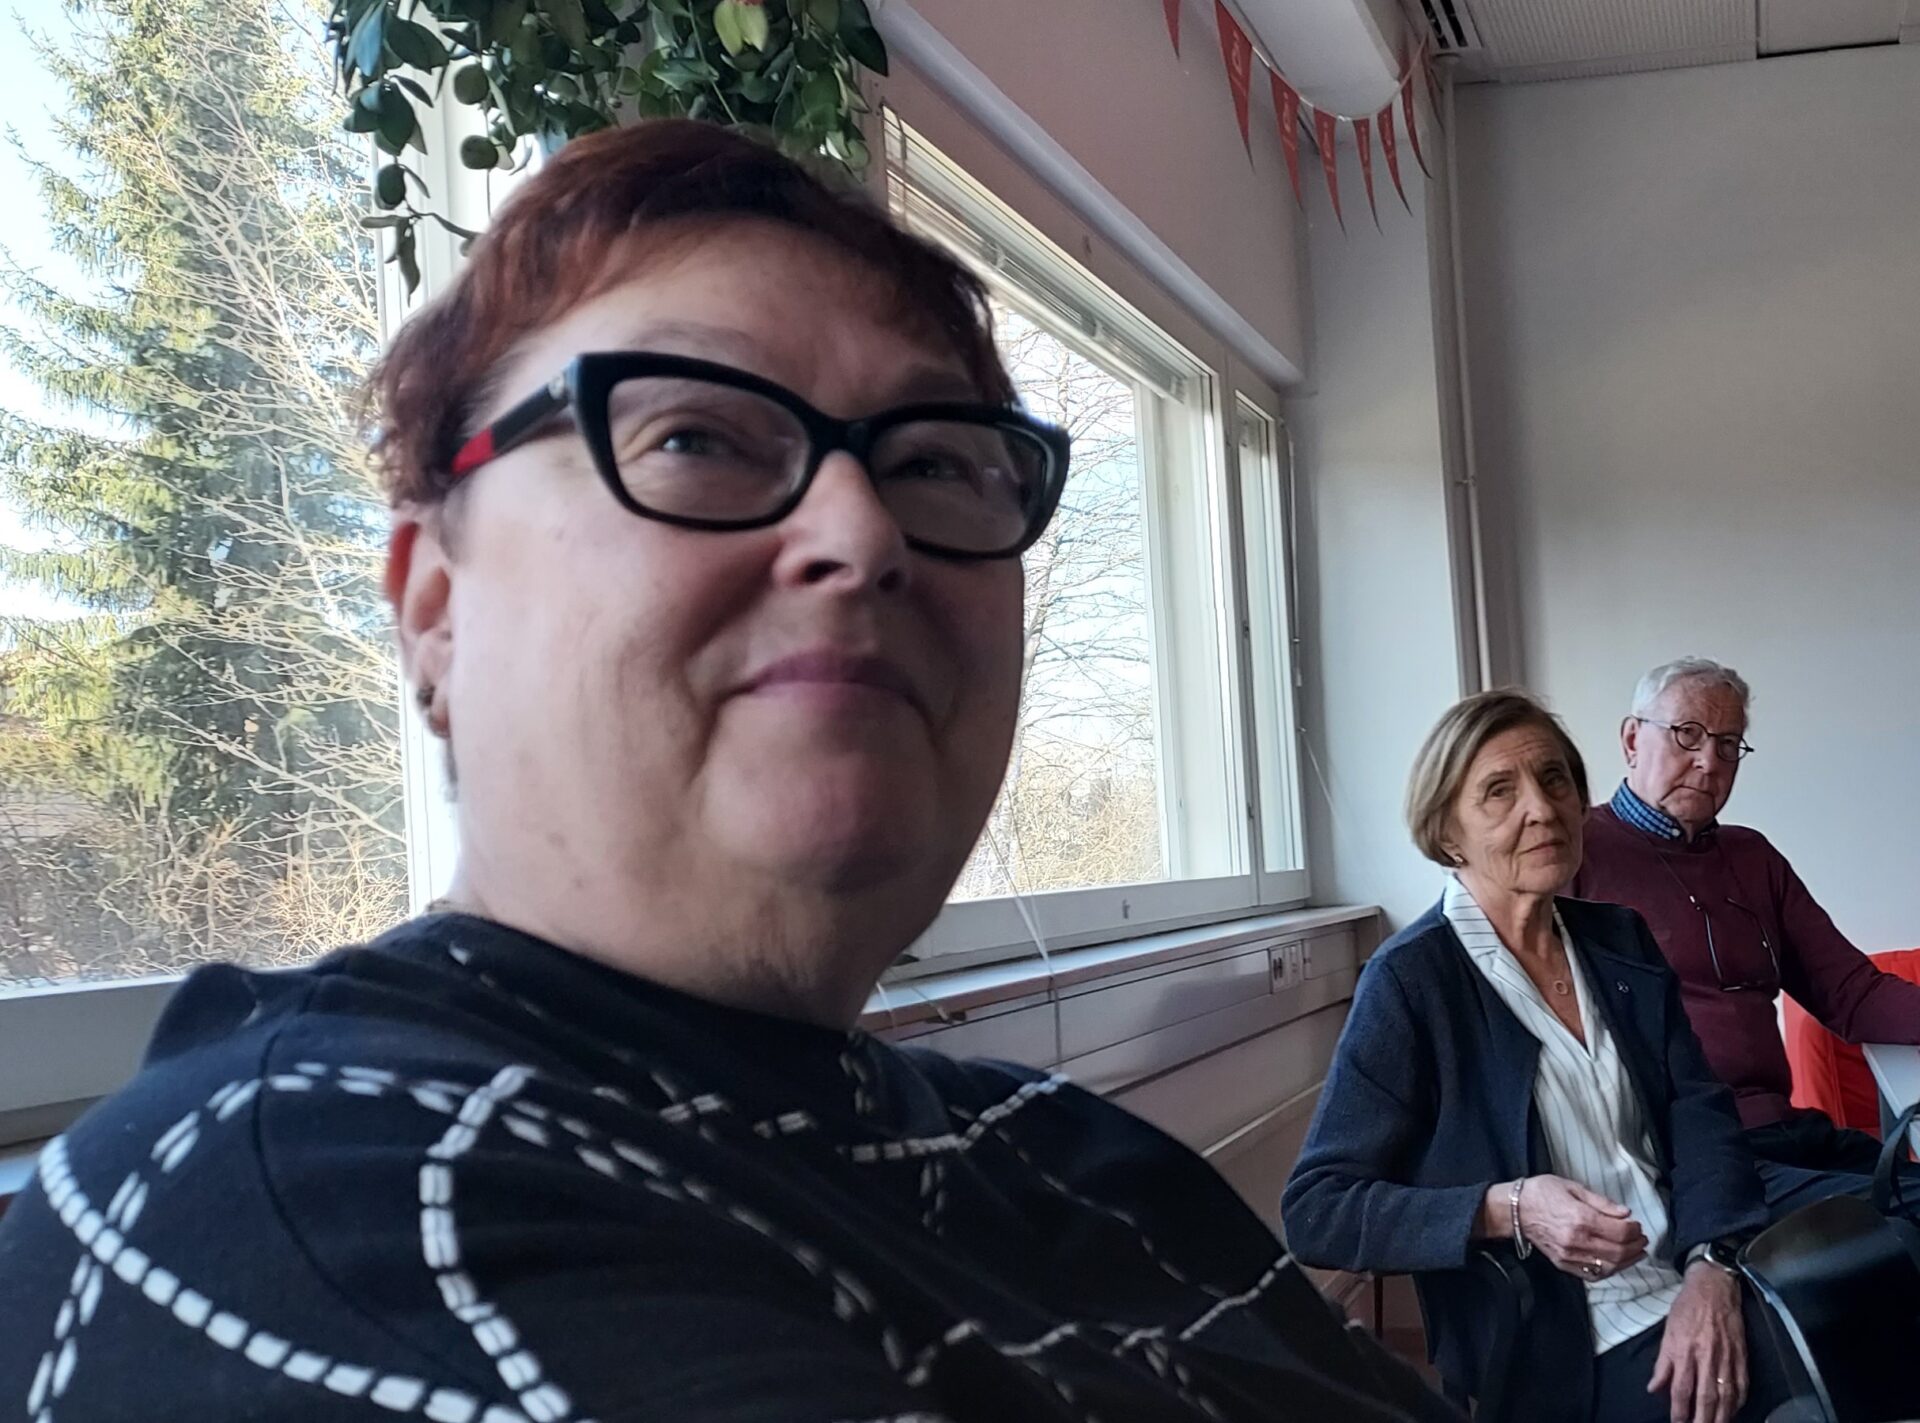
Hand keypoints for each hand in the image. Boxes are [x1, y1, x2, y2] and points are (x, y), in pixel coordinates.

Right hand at [1515, 1175, 1647, 1279]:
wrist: (1515, 1210)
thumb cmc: (1542, 1193)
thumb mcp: (1572, 1187)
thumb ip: (1601, 1202)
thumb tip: (1625, 1213)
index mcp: (1580, 1218)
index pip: (1620, 1231)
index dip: (1635, 1229)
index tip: (1638, 1224)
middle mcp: (1576, 1240)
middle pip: (1619, 1251)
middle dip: (1636, 1246)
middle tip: (1642, 1239)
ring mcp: (1569, 1256)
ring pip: (1610, 1267)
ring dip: (1628, 1261)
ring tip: (1636, 1252)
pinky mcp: (1564, 1264)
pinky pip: (1594, 1275)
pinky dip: (1610, 1271)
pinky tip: (1617, 1262)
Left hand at [1650, 1264, 1745, 1422]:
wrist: (1714, 1287)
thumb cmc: (1687, 1308)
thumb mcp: (1667, 1332)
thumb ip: (1662, 1363)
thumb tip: (1653, 1388)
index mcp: (1685, 1351)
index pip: (1681, 1389)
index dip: (1679, 1411)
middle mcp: (1707, 1358)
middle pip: (1706, 1398)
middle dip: (1702, 1420)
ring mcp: (1727, 1358)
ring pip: (1726, 1396)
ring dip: (1721, 1417)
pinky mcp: (1742, 1356)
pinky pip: (1742, 1386)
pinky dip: (1738, 1402)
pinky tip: (1733, 1411)